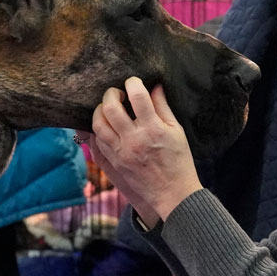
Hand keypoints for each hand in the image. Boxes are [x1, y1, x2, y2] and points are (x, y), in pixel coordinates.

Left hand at [90, 77, 202, 222]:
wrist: (173, 193)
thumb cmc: (179, 161)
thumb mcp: (177, 131)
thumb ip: (163, 107)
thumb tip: (155, 86)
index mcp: (153, 129)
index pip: (138, 96)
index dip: (133, 83)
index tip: (134, 82)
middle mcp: (134, 139)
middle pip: (111, 107)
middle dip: (111, 93)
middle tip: (117, 93)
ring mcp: (122, 151)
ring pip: (98, 124)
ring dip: (100, 110)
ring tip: (108, 108)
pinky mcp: (115, 161)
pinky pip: (98, 140)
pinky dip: (99, 129)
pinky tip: (107, 125)